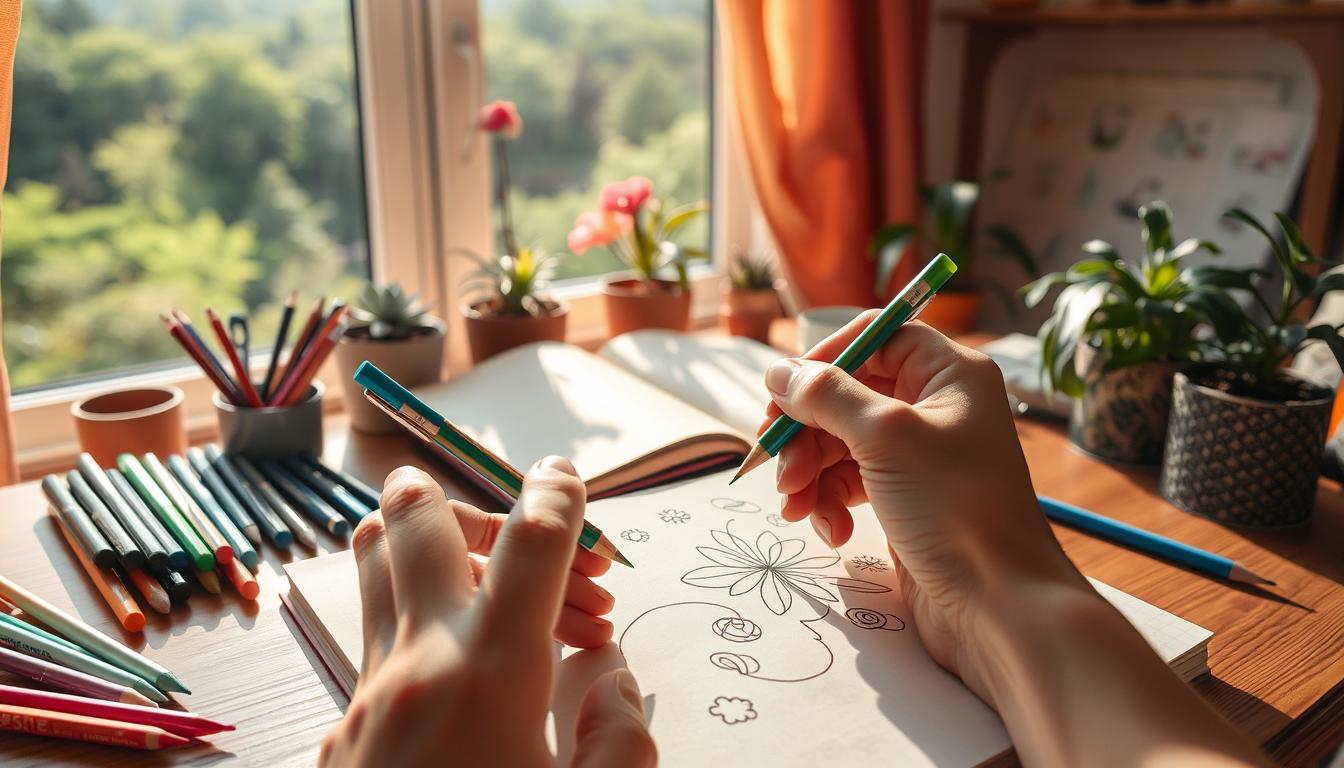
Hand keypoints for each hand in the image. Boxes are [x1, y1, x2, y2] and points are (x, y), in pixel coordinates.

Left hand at [320, 459, 655, 766]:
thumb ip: (620, 738)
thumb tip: (613, 684)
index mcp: (490, 675)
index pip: (529, 541)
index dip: (557, 495)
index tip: (565, 480)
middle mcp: (420, 665)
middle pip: (412, 521)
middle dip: (462, 500)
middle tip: (513, 536)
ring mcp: (369, 694)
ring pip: (378, 569)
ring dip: (434, 556)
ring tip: (500, 601)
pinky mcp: (343, 730)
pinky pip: (379, 645)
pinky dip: (427, 636)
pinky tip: (474, 689)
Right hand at [765, 318, 1269, 766]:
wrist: (998, 605)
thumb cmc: (956, 509)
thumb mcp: (885, 437)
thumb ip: (826, 396)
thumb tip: (778, 373)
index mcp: (949, 374)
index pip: (876, 338)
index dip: (826, 359)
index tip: (786, 392)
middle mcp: (936, 406)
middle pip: (846, 393)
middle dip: (806, 432)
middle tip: (781, 469)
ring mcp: (920, 454)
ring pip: (840, 441)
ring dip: (810, 473)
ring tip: (797, 508)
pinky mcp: (905, 496)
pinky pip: (850, 482)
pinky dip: (830, 501)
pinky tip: (829, 530)